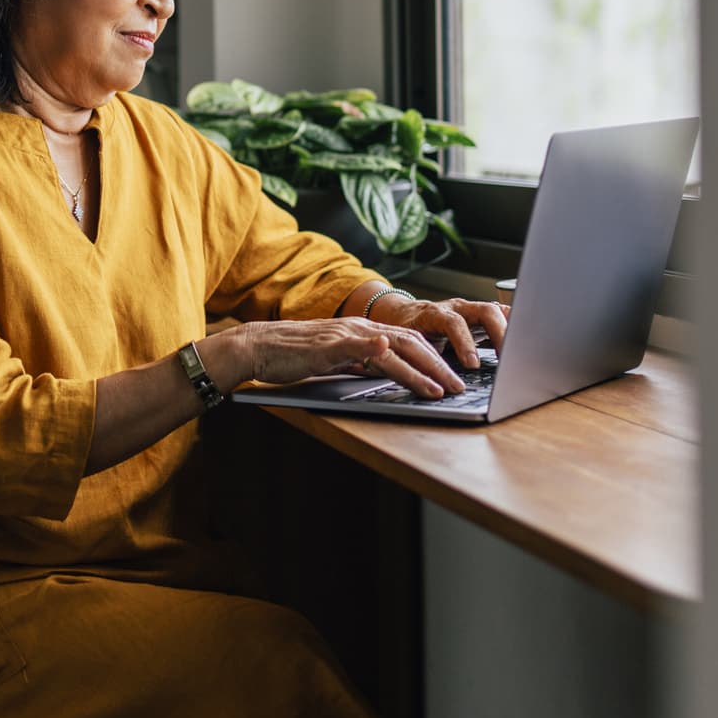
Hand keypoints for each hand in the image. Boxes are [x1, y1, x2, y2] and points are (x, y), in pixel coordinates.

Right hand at [210, 317, 468, 399]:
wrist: (258, 347)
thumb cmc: (293, 357)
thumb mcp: (337, 360)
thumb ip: (360, 361)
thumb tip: (383, 370)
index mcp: (364, 332)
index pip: (411, 341)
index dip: (436, 358)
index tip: (455, 376)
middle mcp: (360, 329)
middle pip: (412, 343)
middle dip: (439, 367)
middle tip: (459, 387)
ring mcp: (346, 335)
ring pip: (393, 348)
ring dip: (420, 369)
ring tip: (440, 388)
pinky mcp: (328, 345)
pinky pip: (357, 344)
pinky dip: (375, 348)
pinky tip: (390, 352)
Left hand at [366, 292, 507, 369]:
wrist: (404, 315)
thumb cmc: (405, 331)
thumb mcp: (408, 345)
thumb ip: (420, 357)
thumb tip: (433, 378)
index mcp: (435, 313)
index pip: (454, 323)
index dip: (465, 343)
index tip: (472, 365)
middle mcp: (457, 307)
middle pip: (484, 311)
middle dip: (499, 334)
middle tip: (507, 359)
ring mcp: (471, 309)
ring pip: (497, 312)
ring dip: (511, 331)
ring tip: (521, 353)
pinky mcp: (481, 317)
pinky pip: (502, 317)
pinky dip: (514, 328)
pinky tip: (524, 342)